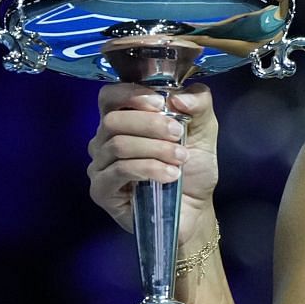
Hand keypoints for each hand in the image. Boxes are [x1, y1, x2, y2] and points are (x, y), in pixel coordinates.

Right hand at [86, 82, 221, 237]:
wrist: (196, 208)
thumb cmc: (193, 168)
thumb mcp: (204, 129)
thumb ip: (199, 103)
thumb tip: (180, 96)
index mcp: (124, 120)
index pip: (109, 96)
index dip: (130, 94)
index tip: (160, 102)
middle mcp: (104, 140)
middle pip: (113, 120)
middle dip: (150, 124)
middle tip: (178, 135)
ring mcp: (100, 166)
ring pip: (117, 145)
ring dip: (155, 149)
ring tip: (180, 159)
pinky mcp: (101, 190)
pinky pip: (119, 171)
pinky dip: (148, 168)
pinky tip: (170, 175)